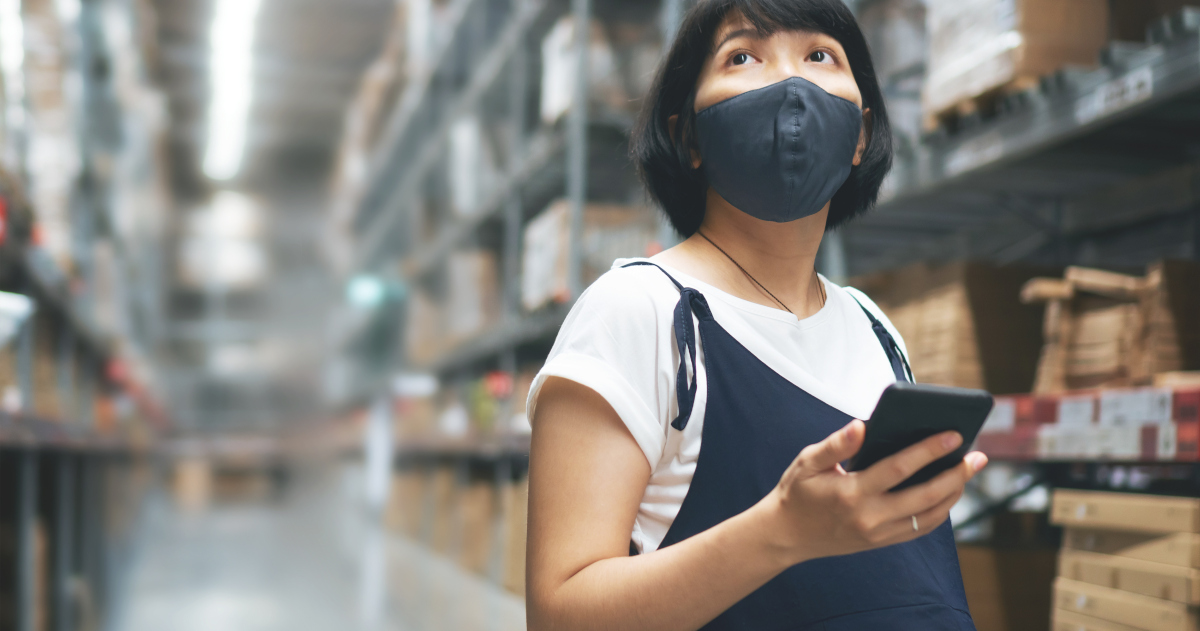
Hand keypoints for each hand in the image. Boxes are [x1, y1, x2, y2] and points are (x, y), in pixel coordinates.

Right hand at [760, 420, 986, 565]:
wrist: (786, 535)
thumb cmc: (798, 492)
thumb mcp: (808, 462)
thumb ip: (836, 443)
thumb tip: (862, 425)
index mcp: (852, 493)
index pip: (899, 469)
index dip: (929, 450)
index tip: (954, 435)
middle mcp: (870, 517)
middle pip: (926, 496)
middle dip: (956, 475)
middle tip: (978, 457)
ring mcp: (878, 534)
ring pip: (929, 516)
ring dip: (953, 494)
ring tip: (967, 472)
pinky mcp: (881, 542)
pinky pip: (920, 528)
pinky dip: (939, 510)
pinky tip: (948, 492)